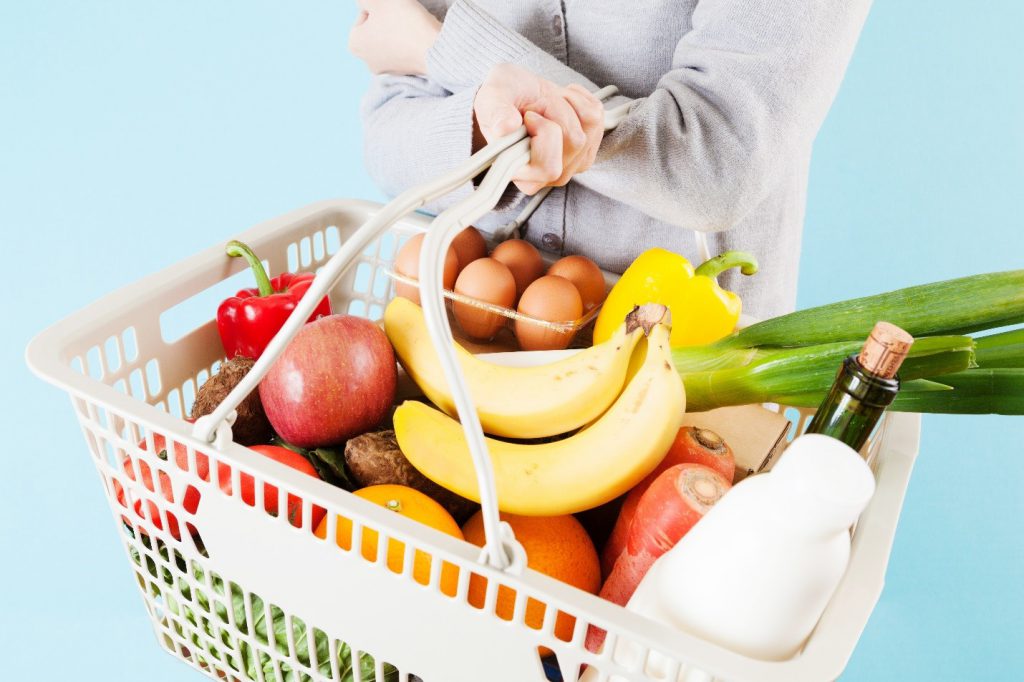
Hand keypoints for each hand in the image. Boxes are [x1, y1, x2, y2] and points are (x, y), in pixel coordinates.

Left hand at [349, 0, 441, 74]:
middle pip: (375, 31)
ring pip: (390, 42)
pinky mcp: (404, 73)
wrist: (435, 47)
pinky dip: (408, 44)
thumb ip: (365, 0)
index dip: (379, 7)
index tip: (392, 9)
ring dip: (398, 32)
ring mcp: (387, 70)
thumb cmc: (404, 23)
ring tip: (411, 26)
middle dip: (387, 21)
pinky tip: (417, 37)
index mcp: (354, 44)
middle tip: (401, 15)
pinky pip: (402, 53)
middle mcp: (367, 62)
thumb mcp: (380, 1)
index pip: (364, 15)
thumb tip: (363, 2)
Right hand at [474, 64, 604, 194]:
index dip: (543, 133)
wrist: (515, 97)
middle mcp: (548, 177)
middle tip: (535, 105)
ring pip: (590, 127)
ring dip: (568, 103)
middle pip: (575, 141)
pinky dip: (580, 99)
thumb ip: (495, 112)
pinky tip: (561, 101)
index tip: (527, 116)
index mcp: (522, 174)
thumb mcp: (491, 99)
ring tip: (547, 103)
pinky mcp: (587, 149)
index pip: (549, 167)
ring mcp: (571, 165)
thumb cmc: (501, 102)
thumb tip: (506, 127)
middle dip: (556, 109)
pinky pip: (598, 116)